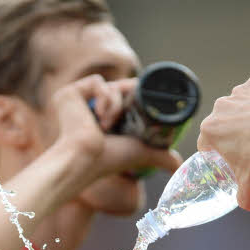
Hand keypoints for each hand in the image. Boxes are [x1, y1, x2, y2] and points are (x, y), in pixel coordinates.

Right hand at [51, 76, 181, 177]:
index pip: (127, 96)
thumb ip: (161, 158)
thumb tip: (179, 167)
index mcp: (107, 117)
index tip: (146, 108)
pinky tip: (98, 117)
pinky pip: (98, 82)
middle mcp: (92, 106)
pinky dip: (104, 97)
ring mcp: (80, 98)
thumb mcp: (142, 154)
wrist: (85, 158)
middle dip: (128, 102)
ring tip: (106, 126)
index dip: (138, 98)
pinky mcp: (70, 92)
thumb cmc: (109, 160)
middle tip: (124, 120)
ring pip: (112, 86)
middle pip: (121, 88)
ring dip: (116, 104)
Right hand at [197, 75, 249, 210]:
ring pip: (241, 107)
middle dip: (235, 135)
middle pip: (224, 124)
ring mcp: (239, 92)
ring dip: (249, 116)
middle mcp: (220, 107)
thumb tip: (248, 203)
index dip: (218, 154)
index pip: (207, 145)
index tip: (231, 159)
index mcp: (211, 130)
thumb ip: (245, 199)